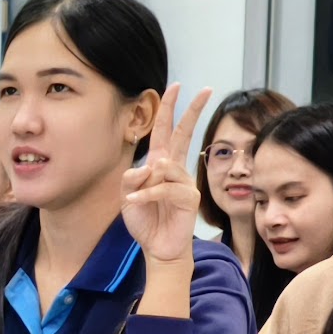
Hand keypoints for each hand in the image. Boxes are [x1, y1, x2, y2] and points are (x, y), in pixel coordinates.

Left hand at [122, 83, 211, 263]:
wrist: (157, 247)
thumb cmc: (145, 219)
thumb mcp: (127, 196)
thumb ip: (131, 178)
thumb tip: (150, 165)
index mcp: (160, 164)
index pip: (165, 131)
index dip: (169, 109)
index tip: (175, 86)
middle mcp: (175, 169)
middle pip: (184, 134)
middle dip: (192, 111)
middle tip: (205, 89)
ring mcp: (185, 182)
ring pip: (163, 167)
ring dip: (144, 182)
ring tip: (136, 199)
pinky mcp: (189, 197)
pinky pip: (163, 188)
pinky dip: (145, 195)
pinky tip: (135, 203)